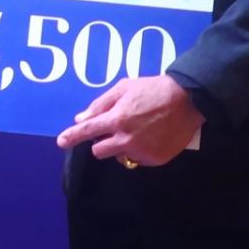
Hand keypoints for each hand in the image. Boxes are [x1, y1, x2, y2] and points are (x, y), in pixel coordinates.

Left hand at [56, 73, 203, 166]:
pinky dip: (139, 151)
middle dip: (101, 143)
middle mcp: (126, 139)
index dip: (71, 137)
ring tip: (137, 131)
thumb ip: (100, 104)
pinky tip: (150, 137)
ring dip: (121, 147)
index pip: (87, 131)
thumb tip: (80, 118)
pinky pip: (138, 160)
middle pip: (99, 151)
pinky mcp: (155, 160)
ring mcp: (141, 151)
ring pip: (119, 157)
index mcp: (116, 119)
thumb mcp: (124, 88)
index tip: (61, 142)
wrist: (188, 100)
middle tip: (114, 131)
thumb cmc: (153, 89)